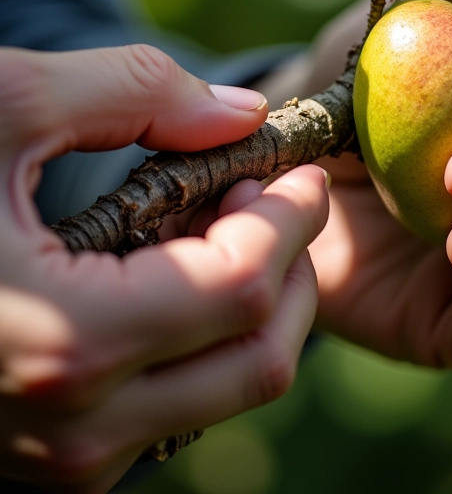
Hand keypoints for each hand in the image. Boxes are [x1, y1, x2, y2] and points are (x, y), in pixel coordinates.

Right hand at [0, 45, 328, 492]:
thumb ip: (132, 92)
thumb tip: (241, 114)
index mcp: (64, 341)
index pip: (244, 288)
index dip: (290, 218)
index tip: (295, 166)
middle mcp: (73, 427)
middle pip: (260, 355)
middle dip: (290, 265)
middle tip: (266, 192)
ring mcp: (65, 458)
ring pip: (228, 387)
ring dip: (254, 300)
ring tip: (218, 222)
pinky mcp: (57, 457)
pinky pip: (179, 403)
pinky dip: (206, 334)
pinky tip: (174, 269)